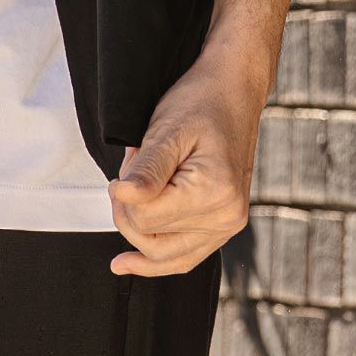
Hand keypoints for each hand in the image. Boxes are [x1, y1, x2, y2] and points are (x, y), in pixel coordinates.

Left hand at [105, 48, 263, 277]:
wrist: (234, 92)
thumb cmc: (200, 103)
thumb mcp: (167, 130)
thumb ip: (145, 171)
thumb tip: (122, 198)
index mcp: (215, 192)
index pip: (144, 217)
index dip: (124, 190)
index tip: (131, 158)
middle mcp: (226, 217)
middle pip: (150, 238)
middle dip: (128, 208)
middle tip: (133, 167)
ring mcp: (228, 225)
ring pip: (164, 255)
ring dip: (139, 227)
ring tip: (137, 190)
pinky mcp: (223, 227)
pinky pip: (184, 256)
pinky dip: (155, 260)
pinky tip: (127, 263)